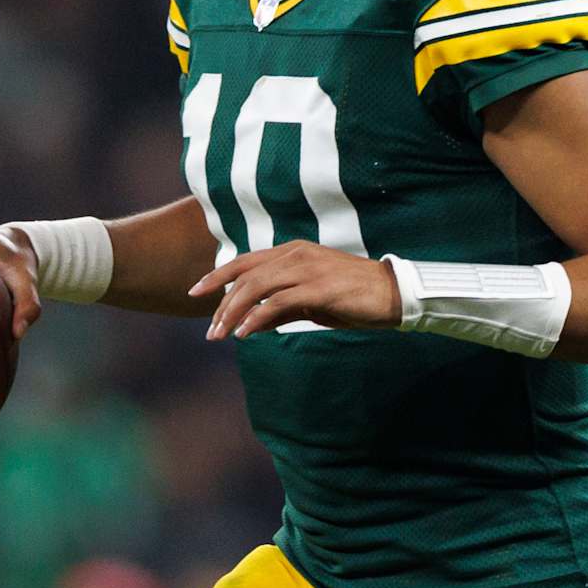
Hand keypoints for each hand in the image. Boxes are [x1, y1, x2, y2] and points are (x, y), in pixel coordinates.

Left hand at [189, 244, 401, 339]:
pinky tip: (244, 333)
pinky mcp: (317, 288)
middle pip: (244, 275)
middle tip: (210, 331)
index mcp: (292, 253)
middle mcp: (295, 255)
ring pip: (256, 287)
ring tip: (220, 335)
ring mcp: (306, 269)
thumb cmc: (353, 299)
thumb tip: (251, 324)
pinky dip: (257, 318)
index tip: (194, 293)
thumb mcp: (310, 304)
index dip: (217, 276)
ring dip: (233, 313)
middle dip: (221, 303)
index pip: (245, 262)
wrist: (392, 294)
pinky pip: (277, 303)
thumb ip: (280, 310)